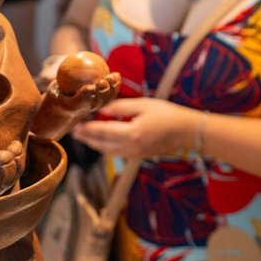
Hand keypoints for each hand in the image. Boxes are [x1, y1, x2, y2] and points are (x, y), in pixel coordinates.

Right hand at [47, 52, 119, 114]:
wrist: (62, 111)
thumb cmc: (56, 96)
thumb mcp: (52, 90)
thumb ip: (53, 82)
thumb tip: (49, 74)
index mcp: (72, 107)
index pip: (80, 102)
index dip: (86, 95)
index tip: (90, 86)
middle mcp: (85, 110)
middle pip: (96, 102)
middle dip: (102, 92)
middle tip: (103, 80)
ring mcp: (94, 107)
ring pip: (106, 100)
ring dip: (112, 88)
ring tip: (114, 75)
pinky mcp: (101, 103)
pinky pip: (109, 95)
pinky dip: (114, 86)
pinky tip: (116, 75)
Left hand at [70, 97, 196, 160]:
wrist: (186, 131)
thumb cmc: (167, 114)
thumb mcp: (143, 104)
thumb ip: (120, 107)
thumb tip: (102, 110)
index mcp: (131, 133)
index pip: (102, 131)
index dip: (88, 128)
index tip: (77, 123)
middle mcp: (130, 147)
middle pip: (102, 144)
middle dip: (87, 138)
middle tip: (74, 131)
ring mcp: (134, 154)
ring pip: (107, 151)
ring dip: (94, 144)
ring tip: (84, 137)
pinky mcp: (138, 156)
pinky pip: (116, 153)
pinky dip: (106, 148)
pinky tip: (102, 142)